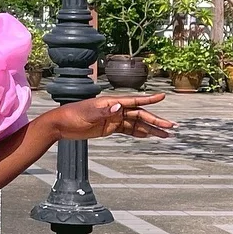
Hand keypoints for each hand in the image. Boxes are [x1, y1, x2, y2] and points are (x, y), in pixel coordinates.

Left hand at [51, 95, 174, 141]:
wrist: (61, 125)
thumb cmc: (72, 116)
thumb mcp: (87, 114)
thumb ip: (104, 111)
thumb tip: (119, 106)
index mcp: (112, 103)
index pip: (134, 101)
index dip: (149, 100)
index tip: (162, 97)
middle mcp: (116, 109)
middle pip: (140, 114)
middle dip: (156, 120)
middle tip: (171, 127)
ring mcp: (114, 119)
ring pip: (137, 123)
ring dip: (151, 129)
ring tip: (166, 135)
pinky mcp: (110, 128)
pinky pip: (128, 130)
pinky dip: (139, 133)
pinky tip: (149, 136)